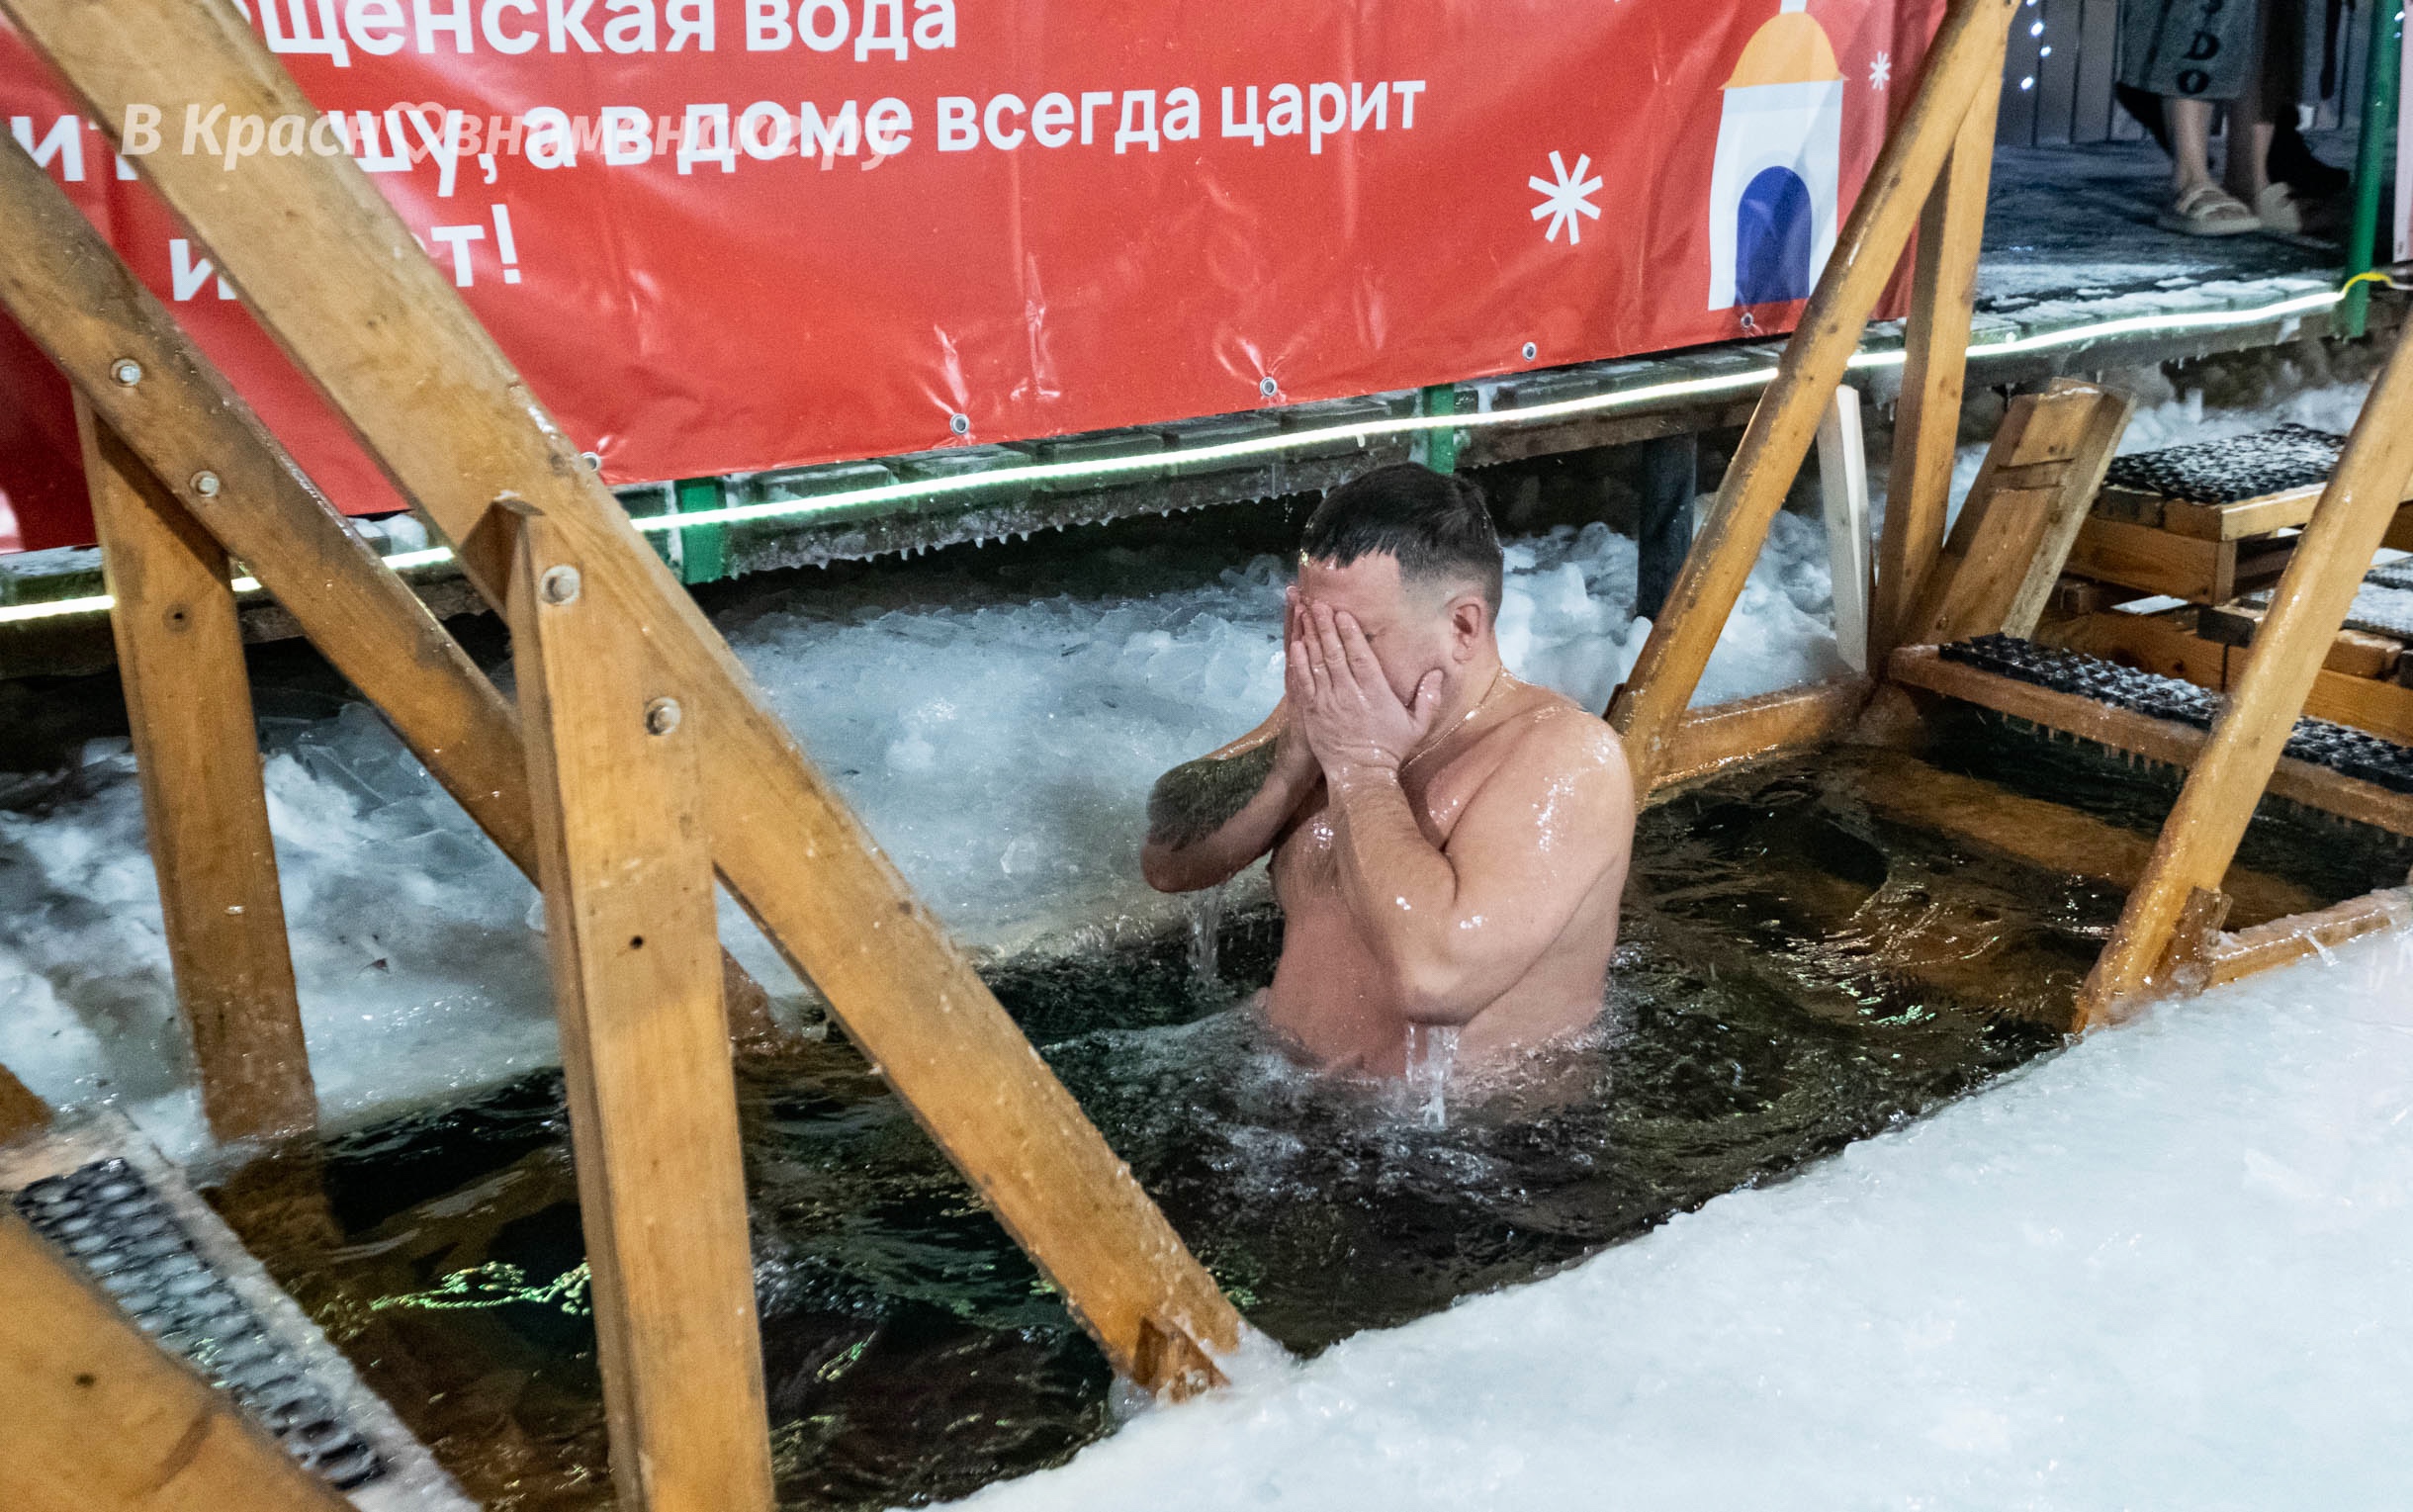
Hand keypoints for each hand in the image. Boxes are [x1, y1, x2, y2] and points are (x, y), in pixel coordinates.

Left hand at [1284, 588, 1442, 780]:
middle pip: (1334, 653)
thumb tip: (1438, 673)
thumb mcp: (1417, 725)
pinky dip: (1299, 663)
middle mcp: (1349, 694)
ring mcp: (1328, 702)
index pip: (1360, 656)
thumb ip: (1428, 697)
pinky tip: (1296, 645)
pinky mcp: (1312, 713)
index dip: (1349, 633)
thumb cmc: (1390, 748)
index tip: (1342, 613)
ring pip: (1316, 663)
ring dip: (1310, 637)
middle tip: (1318, 603)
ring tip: (1305, 615)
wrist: (1361, 775)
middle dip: (1326, 626)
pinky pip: (1303, 683)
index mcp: (1375, 692)